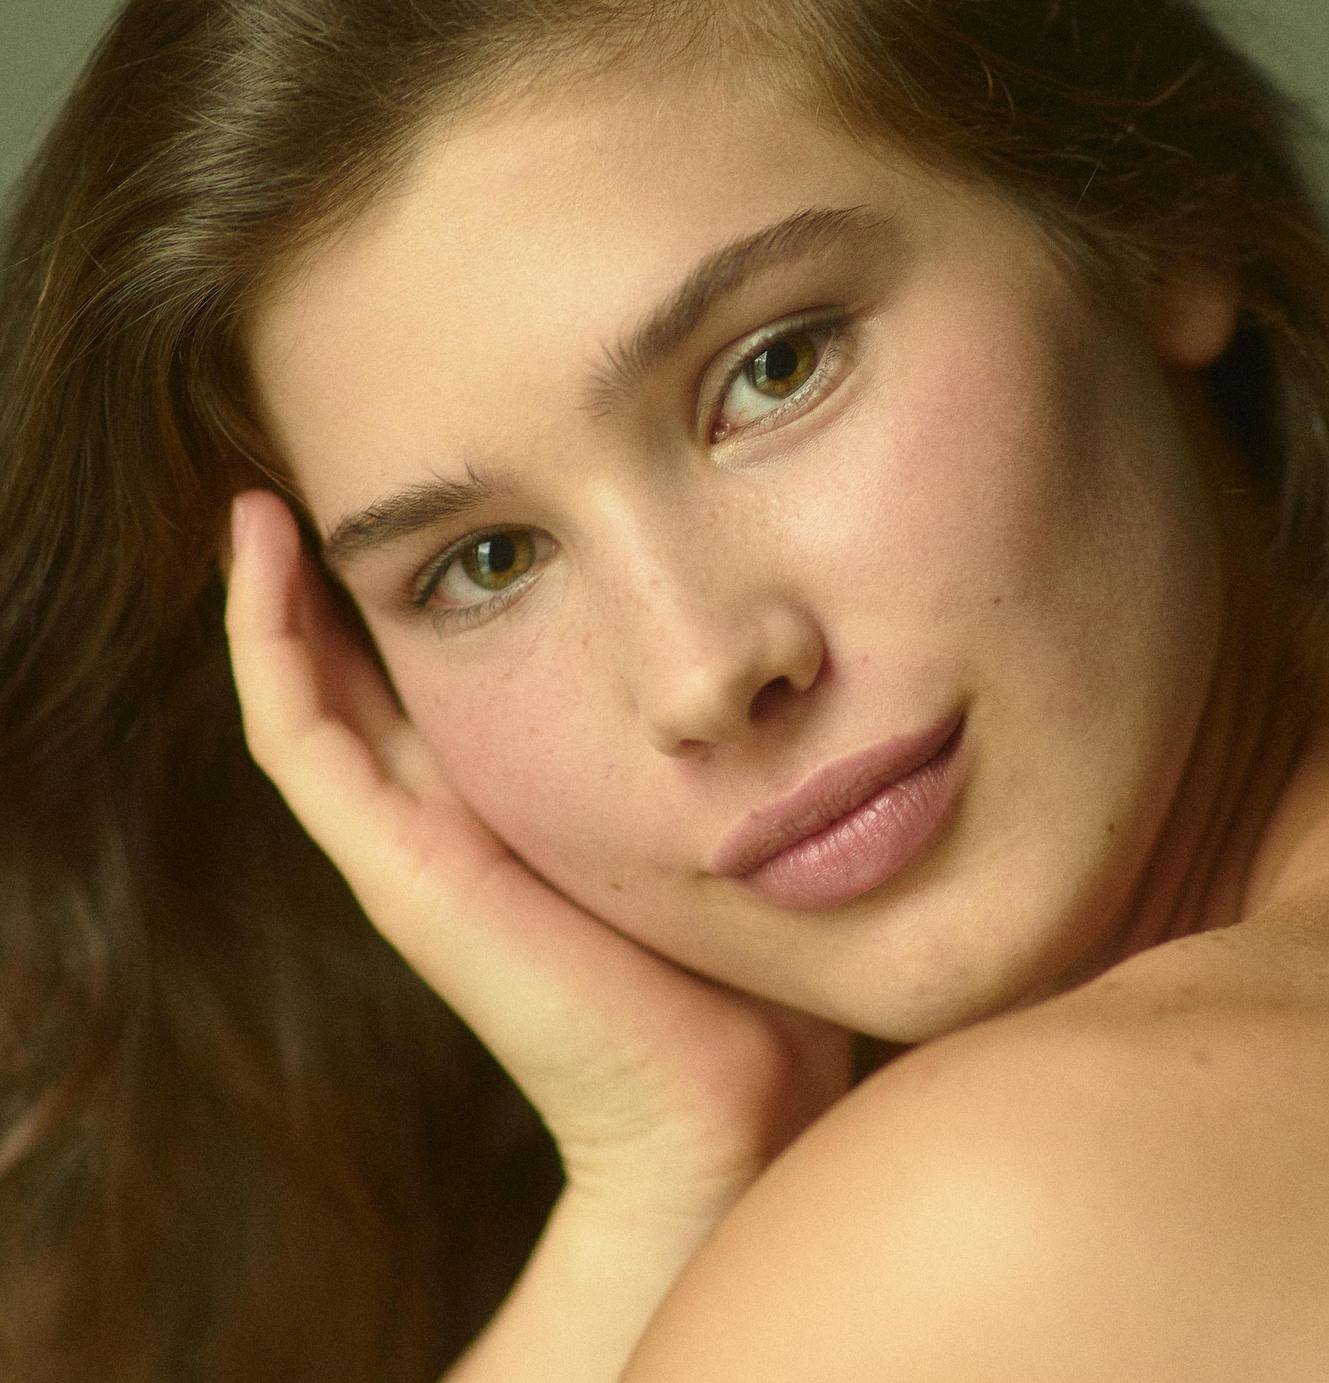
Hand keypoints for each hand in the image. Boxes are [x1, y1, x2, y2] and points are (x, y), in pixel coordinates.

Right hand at [223, 489, 855, 1221]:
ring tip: (261, 499)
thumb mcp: (713, 827)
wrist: (719, 1110)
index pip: (434, 690)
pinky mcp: (399, 868)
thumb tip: (753, 668)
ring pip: (306, 700)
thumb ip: (702, 763)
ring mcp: (411, 850)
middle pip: (359, 688)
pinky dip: (265, 640)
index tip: (422, 509)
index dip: (409, 605)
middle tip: (319, 483)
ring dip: (275, 600)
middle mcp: (451, 825)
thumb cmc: (741, 974)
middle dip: (333, 590)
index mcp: (518, 813)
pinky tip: (261, 546)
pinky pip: (297, 736)